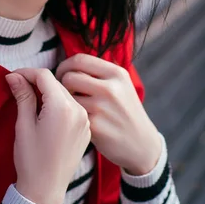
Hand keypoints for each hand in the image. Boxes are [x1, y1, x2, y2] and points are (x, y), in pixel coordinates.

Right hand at [6, 68, 90, 203]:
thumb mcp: (23, 125)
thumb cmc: (32, 160)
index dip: (27, 72)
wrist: (46, 190)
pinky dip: (59, 105)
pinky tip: (46, 114)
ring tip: (31, 100)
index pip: (45, 76)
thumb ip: (22, 96)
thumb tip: (14, 76)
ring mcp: (85, 120)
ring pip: (65, 95)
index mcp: (62, 107)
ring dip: (49, 93)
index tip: (13, 77)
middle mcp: (78, 110)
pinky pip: (73, 108)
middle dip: (37, 82)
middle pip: (56, 83)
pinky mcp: (86, 129)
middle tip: (19, 86)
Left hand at [55, 54, 162, 175]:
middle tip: (65, 93)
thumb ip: (99, 73)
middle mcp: (111, 88)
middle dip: (62, 84)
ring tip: (75, 108)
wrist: (142, 144)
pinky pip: (71, 114)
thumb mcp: (122, 85)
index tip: (62, 74)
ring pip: (66, 96)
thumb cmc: (125, 112)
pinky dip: (72, 117)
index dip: (65, 66)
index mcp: (117, 74)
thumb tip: (69, 66)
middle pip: (69, 76)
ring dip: (66, 102)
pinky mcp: (94, 126)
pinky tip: (80, 122)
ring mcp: (102, 108)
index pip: (80, 59)